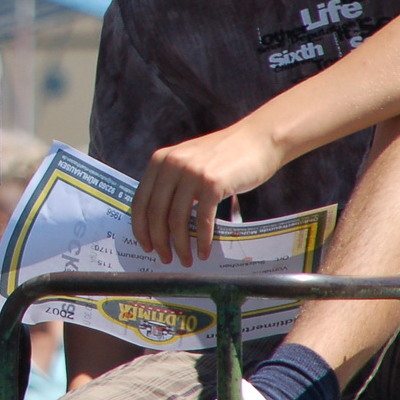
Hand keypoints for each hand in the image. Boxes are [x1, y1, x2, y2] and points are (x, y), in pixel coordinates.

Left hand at [131, 122, 283, 265]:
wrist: (258, 139)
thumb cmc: (224, 156)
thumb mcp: (188, 161)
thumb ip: (172, 182)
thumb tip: (159, 222)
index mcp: (160, 160)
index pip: (140, 201)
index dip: (141, 228)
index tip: (146, 246)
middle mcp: (172, 164)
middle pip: (156, 213)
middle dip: (159, 241)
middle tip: (165, 259)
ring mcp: (192, 173)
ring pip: (177, 220)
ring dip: (180, 245)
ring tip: (185, 259)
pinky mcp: (213, 183)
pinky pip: (203, 220)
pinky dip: (202, 240)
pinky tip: (203, 252)